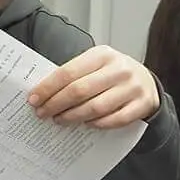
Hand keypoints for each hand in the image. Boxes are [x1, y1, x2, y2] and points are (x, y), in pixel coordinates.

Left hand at [30, 46, 160, 129]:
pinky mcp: (142, 105)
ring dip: (73, 117)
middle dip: (56, 104)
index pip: (68, 72)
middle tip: (43, 113)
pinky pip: (114, 120)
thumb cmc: (112, 75)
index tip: (33, 99)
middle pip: (79, 91)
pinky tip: (85, 124)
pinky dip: (97, 124)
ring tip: (60, 120)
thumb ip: (74, 75)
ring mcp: (133, 87)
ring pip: (96, 107)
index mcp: (103, 54)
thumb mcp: (96, 65)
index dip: (48, 88)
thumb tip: (43, 93)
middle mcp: (119, 69)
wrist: (146, 81)